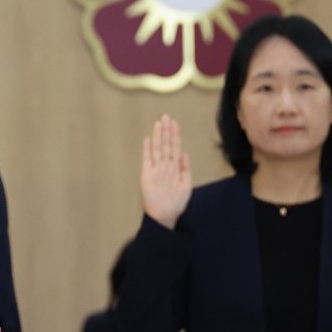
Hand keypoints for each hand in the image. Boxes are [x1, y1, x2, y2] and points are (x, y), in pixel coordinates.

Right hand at [141, 114, 191, 228]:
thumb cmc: (176, 203)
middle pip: (166, 144)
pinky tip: (148, 139)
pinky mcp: (146, 174)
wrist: (164, 215)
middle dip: (167, 131)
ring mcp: (155, 169)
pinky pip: (147, 159)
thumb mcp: (186, 186)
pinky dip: (147, 149)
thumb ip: (185, 169)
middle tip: (166, 116)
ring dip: (158, 136)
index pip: (175, 147)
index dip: (175, 135)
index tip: (175, 123)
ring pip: (157, 149)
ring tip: (159, 123)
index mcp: (175, 168)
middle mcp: (164, 165)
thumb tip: (185, 154)